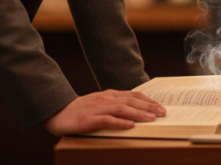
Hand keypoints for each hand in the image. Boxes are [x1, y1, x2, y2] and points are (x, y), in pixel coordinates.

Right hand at [43, 90, 165, 135]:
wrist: (58, 112)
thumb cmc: (81, 110)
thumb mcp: (100, 103)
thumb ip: (115, 105)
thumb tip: (134, 111)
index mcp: (109, 95)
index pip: (133, 95)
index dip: (148, 100)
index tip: (160, 105)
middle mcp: (106, 99)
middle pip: (131, 101)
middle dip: (149, 106)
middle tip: (162, 112)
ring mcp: (98, 108)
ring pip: (122, 109)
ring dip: (139, 114)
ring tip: (152, 119)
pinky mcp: (90, 119)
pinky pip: (107, 120)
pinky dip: (120, 123)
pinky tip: (130, 126)